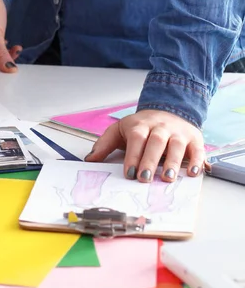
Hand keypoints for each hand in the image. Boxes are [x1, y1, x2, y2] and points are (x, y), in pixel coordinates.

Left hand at [85, 109, 204, 182]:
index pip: (136, 138)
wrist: (169, 109)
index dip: (133, 155)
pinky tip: (194, 173)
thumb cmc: (142, 126)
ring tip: (167, 178)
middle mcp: (160, 127)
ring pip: (176, 145)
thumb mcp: (120, 130)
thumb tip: (90, 160)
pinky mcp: (194, 139)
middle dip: (150, 160)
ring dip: (173, 162)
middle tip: (145, 178)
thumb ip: (104, 144)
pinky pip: (197, 149)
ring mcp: (178, 132)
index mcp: (140, 125)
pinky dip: (197, 161)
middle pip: (156, 142)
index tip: (129, 173)